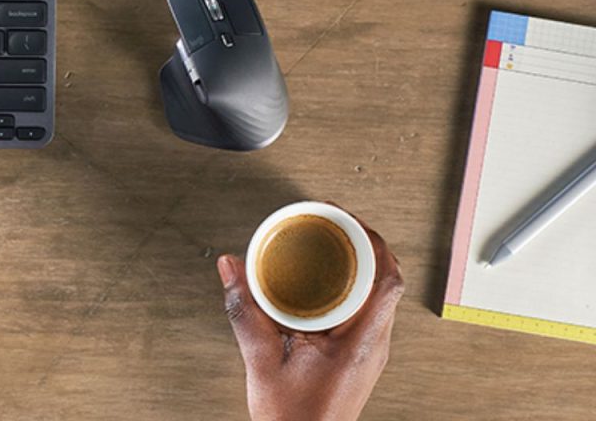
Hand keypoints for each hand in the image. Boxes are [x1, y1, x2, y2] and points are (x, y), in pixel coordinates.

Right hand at [216, 218, 403, 420]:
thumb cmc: (292, 417)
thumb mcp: (260, 359)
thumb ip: (244, 310)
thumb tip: (231, 268)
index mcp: (359, 342)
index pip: (386, 279)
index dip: (372, 241)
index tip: (346, 219)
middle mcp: (374, 344)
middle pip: (387, 279)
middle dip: (364, 243)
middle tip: (335, 221)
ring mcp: (371, 349)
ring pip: (379, 293)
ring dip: (361, 264)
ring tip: (332, 243)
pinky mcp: (361, 354)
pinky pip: (367, 308)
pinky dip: (352, 285)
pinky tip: (326, 280)